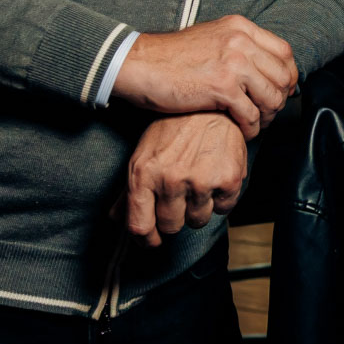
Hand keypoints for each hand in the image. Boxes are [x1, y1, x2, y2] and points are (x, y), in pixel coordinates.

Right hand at [111, 15, 295, 137]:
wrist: (139, 64)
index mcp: (240, 27)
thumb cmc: (170, 58)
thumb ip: (238, 48)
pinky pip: (251, 115)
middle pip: (283, 76)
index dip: (288, 76)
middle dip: (280, 99)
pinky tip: (242, 131)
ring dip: (267, 116)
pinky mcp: (222, 87)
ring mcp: (233, 63)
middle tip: (268, 112)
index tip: (282, 91)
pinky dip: (250, 128)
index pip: (284, 52)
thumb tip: (263, 67)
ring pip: (272, 97)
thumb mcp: (211, 39)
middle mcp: (241, 41)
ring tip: (255, 123)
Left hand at [114, 112, 248, 246]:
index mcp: (144, 174)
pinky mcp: (227, 180)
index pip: (139, 226)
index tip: (152, 240)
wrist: (212, 103)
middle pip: (171, 226)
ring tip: (198, 182)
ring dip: (198, 208)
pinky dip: (220, 198)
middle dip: (175, 217)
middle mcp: (170, 180)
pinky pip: (223, 209)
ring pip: (197, 220)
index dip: (146, 239)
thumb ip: (129, 191)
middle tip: (180, 197)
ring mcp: (200, 181)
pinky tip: (215, 177)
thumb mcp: (144, 154)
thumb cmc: (174, 127)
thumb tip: (116, 218)